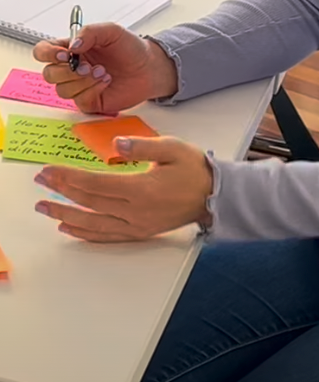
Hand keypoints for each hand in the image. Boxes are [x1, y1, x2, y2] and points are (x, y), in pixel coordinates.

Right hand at [33, 23, 178, 114]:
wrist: (150, 67)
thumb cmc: (130, 48)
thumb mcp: (111, 31)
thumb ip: (89, 33)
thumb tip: (71, 47)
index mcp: (71, 49)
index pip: (43, 52)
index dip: (47, 54)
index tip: (65, 54)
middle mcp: (71, 69)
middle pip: (49, 74)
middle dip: (67, 72)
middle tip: (89, 66)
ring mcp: (79, 86)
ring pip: (62, 90)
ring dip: (82, 81)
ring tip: (103, 73)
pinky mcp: (90, 101)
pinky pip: (79, 101)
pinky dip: (92, 91)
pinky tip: (105, 83)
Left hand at [33, 136, 213, 241]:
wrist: (214, 194)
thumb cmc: (195, 169)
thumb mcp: (173, 148)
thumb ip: (143, 146)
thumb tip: (117, 145)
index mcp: (142, 189)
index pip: (96, 183)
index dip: (69, 177)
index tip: (50, 170)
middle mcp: (135, 211)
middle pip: (90, 202)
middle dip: (61, 192)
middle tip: (41, 182)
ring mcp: (136, 225)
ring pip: (93, 222)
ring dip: (65, 215)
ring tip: (45, 208)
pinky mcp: (140, 232)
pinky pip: (106, 236)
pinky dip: (85, 233)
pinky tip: (70, 228)